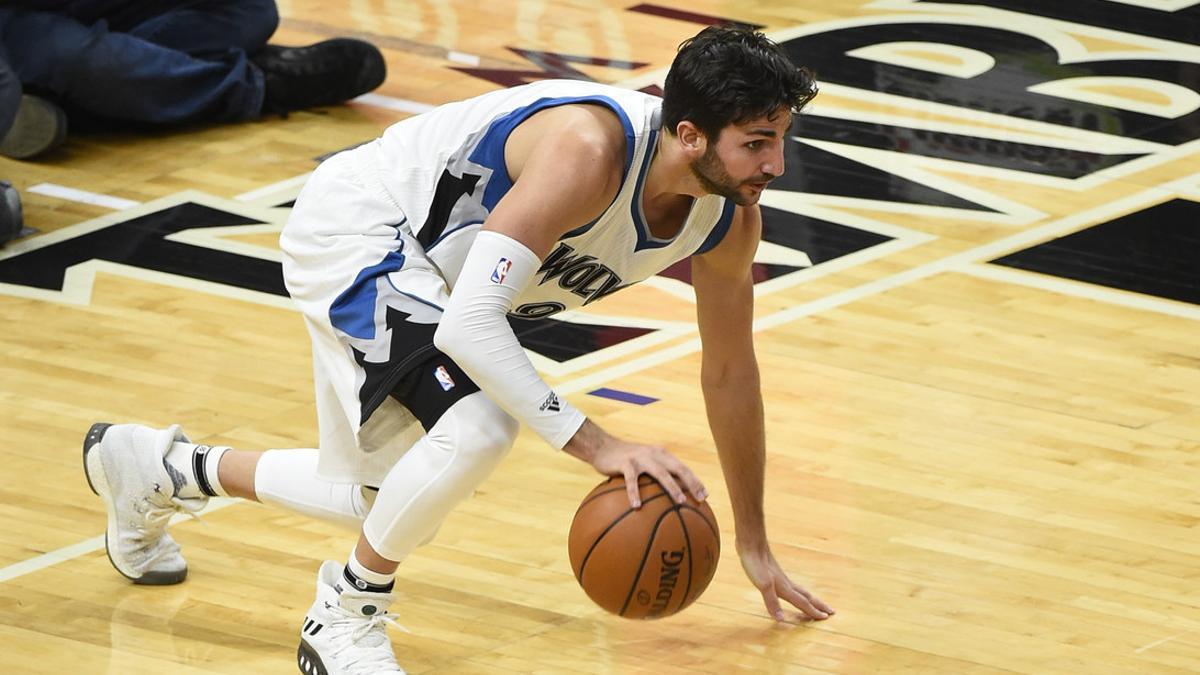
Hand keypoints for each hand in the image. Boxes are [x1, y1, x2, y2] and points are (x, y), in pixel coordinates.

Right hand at [564, 420, 706, 507]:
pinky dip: (635, 493)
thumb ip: (655, 477)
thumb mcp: (643, 464)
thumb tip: (667, 500)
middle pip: (678, 469)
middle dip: (692, 483)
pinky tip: (636, 506)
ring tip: (680, 501)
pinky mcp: (626, 463)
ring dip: (672, 487)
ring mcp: (641, 458)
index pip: (683, 468)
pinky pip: (632, 481)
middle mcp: (655, 454)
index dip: (696, 481)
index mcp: (662, 455)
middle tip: (700, 499)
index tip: (705, 496)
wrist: (602, 447)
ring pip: (661, 473)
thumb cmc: (625, 461)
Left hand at [737, 541, 833, 621]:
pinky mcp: (774, 573)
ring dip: (810, 598)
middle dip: (819, 605)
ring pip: (800, 590)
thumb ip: (772, 602)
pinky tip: (792, 590)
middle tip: (832, 611)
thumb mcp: (762, 585)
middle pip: (807, 596)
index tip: (827, 618)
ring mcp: (781, 578)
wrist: (751, 544)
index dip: (813, 611)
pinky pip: (792, 586)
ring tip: (817, 603)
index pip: (803, 602)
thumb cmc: (756, 564)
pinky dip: (798, 592)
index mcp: (785, 588)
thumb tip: (781, 620)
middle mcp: (786, 583)